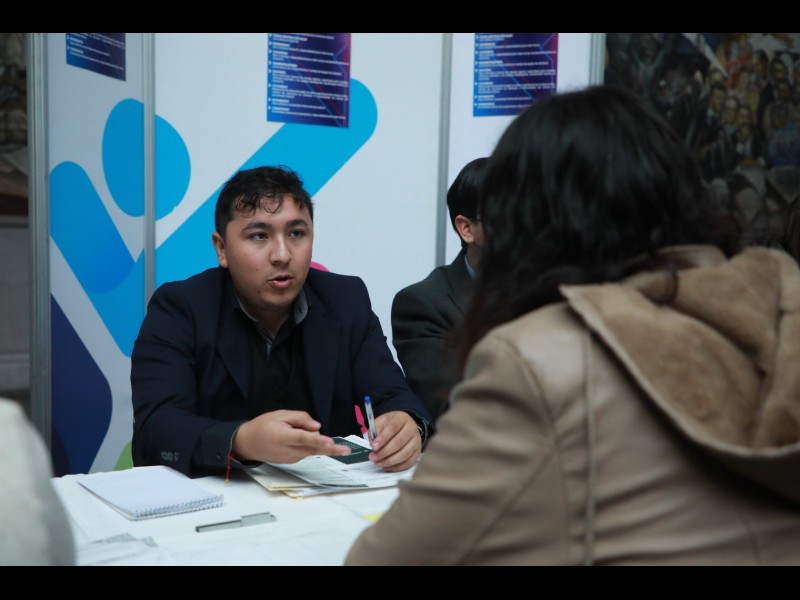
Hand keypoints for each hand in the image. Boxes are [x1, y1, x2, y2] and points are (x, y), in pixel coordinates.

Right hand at [232, 410, 350, 463]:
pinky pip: (307, 451)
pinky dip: (309, 444)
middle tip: (346, 450)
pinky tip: (299, 437)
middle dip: (330, 449)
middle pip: (313, 449)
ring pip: (311, 449)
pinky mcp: (292, 461)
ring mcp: (291, 458)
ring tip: (300, 430)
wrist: (248, 444)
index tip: (330, 443)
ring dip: (316, 442)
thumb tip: (317, 427)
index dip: (318, 441)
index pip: (304, 439)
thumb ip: (300, 418)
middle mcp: (288, 451)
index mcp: (283, 437)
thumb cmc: (263, 426)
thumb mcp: (279, 415)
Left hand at [369, 411, 421, 471]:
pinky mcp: (418, 452)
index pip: (393, 427)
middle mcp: (412, 429)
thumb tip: (372, 444)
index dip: (383, 438)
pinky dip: (396, 467)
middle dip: (384, 452)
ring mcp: (417, 441)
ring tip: (378, 463)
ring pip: (404, 454)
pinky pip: (408, 462)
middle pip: (399, 442)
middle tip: (372, 458)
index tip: (373, 447)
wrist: (406, 426)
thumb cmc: (391, 424)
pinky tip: (386, 467)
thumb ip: (375, 431)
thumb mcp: (381, 422)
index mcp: (401, 419)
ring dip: (389, 461)